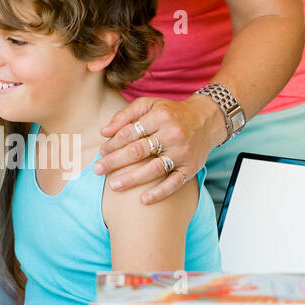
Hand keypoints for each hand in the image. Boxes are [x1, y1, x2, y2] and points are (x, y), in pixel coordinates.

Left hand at [94, 95, 224, 203]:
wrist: (206, 120)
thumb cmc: (170, 112)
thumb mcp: (148, 105)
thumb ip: (124, 115)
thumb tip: (103, 132)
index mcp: (159, 117)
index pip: (130, 133)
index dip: (112, 143)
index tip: (101, 152)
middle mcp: (173, 134)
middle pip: (138, 151)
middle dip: (115, 161)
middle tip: (97, 169)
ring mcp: (183, 152)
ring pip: (154, 169)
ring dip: (132, 179)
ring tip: (113, 186)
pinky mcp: (191, 167)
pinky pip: (175, 183)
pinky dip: (160, 192)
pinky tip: (144, 200)